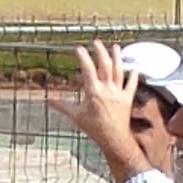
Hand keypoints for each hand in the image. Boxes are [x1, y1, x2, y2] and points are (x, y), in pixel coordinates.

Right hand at [48, 40, 147, 173]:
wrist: (113, 139)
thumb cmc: (94, 129)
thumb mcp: (76, 116)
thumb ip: (63, 106)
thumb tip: (49, 100)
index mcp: (94, 92)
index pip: (88, 69)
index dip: (83, 57)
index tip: (78, 48)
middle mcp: (107, 89)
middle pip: (105, 65)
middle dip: (101, 52)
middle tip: (96, 43)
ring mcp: (119, 93)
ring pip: (119, 71)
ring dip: (117, 57)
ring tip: (115, 47)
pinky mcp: (127, 99)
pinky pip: (131, 85)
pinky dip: (133, 75)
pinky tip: (134, 68)